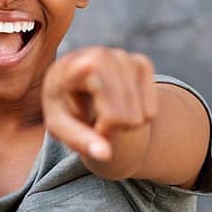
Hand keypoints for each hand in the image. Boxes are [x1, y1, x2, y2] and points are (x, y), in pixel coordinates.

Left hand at [42, 47, 157, 162]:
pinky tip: (121, 106)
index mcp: (69, 69)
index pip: (87, 68)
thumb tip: (105, 155)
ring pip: (141, 116)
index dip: (89, 68)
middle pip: (121, 114)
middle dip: (110, 129)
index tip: (89, 65)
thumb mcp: (59, 125)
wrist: (74, 82)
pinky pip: (152, 110)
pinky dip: (139, 117)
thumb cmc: (64, 106)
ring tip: (104, 114)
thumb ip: (79, 140)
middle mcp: (99, 56)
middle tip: (94, 125)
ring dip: (124, 125)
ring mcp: (123, 57)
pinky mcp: (142, 62)